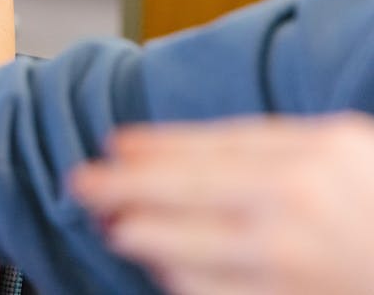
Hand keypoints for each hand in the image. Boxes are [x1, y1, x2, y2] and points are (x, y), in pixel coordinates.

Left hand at [70, 113, 373, 294]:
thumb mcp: (343, 147)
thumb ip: (272, 145)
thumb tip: (190, 151)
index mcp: (308, 158)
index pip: (206, 150)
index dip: (154, 149)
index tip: (113, 146)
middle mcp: (294, 210)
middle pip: (184, 195)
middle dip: (124, 188)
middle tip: (82, 182)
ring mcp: (291, 264)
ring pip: (190, 250)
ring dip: (144, 237)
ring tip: (115, 224)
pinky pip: (216, 293)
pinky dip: (182, 276)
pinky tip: (162, 264)